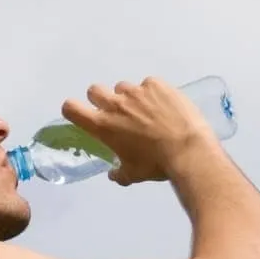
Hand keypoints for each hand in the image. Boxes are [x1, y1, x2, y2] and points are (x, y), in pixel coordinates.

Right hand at [60, 77, 216, 185]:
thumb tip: (114, 174)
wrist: (188, 150)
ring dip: (130, 97)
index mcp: (103, 126)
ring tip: (148, 111)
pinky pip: (148, 85)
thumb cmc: (156, 164)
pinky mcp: (156, 84)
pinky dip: (153, 93)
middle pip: (94, 90)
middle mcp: (115, 104)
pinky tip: (166, 107)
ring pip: (123, 87)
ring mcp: (136, 91)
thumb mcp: (133, 174)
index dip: (73, 109)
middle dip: (101, 99)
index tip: (82, 115)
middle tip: (117, 113)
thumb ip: (119, 173)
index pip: (71, 108)